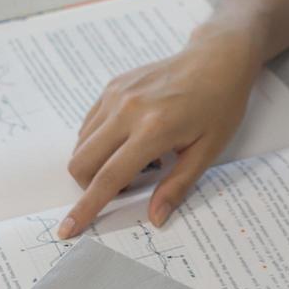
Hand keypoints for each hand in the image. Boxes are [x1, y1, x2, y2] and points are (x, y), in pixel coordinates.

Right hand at [59, 22, 261, 236]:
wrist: (217, 59)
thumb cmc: (220, 105)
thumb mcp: (208, 151)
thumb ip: (177, 186)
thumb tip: (155, 217)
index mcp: (153, 130)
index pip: (108, 178)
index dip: (87, 207)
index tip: (68, 229)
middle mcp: (127, 110)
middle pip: (82, 161)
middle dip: (89, 186)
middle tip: (124, 188)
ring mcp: (116, 95)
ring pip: (81, 143)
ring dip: (97, 163)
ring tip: (138, 159)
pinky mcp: (113, 86)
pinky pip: (90, 124)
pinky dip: (100, 142)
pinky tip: (131, 140)